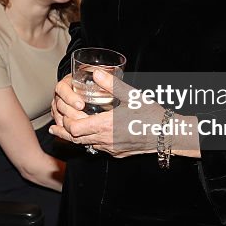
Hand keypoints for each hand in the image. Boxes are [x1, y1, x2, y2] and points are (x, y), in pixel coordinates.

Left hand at [50, 69, 198, 156]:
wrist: (168, 135)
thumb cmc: (151, 114)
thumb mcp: (132, 96)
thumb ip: (112, 85)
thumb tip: (95, 73)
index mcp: (106, 125)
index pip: (74, 128)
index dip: (65, 120)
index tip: (63, 111)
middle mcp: (106, 140)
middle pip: (75, 138)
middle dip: (64, 128)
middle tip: (57, 120)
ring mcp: (111, 148)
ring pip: (84, 145)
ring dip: (73, 136)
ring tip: (61, 129)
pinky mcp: (116, 152)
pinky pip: (95, 148)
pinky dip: (86, 141)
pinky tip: (85, 134)